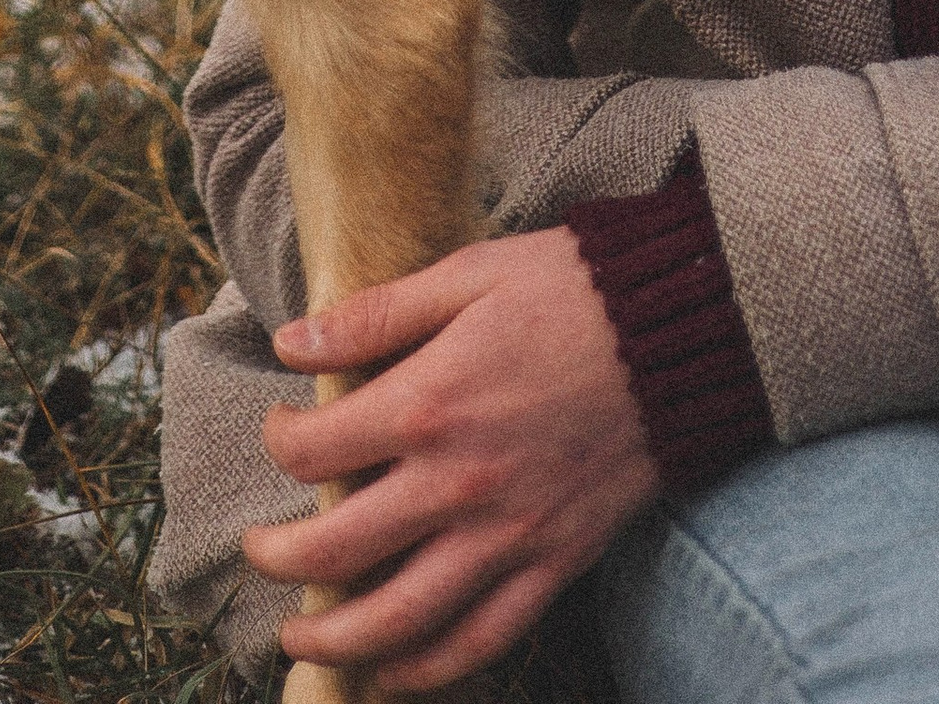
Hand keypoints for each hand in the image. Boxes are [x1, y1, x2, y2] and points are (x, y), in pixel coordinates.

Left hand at [245, 231, 656, 690]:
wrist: (679, 333)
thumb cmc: (570, 290)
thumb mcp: (466, 273)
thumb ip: (375, 314)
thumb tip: (291, 340)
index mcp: (431, 403)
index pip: (316, 450)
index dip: (280, 442)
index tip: (282, 430)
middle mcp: (460, 484)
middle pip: (339, 549)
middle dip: (281, 558)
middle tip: (259, 551)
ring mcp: (509, 535)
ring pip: (401, 618)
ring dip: (337, 638)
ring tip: (302, 638)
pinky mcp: (555, 564)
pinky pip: (483, 638)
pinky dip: (430, 669)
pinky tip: (393, 671)